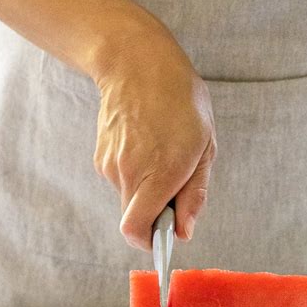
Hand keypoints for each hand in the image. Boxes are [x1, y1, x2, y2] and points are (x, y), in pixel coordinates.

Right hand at [92, 18, 216, 250]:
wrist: (137, 64)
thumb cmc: (180, 103)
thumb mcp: (205, 148)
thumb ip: (194, 195)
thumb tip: (183, 232)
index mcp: (158, 174)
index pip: (135, 230)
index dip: (149, 241)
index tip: (164, 235)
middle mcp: (129, 174)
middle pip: (134, 217)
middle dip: (155, 212)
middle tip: (175, 181)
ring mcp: (110, 165)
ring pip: (130, 197)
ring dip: (147, 187)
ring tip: (162, 150)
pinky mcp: (101, 157)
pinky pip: (122, 179)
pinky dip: (136, 172)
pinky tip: (147, 143)